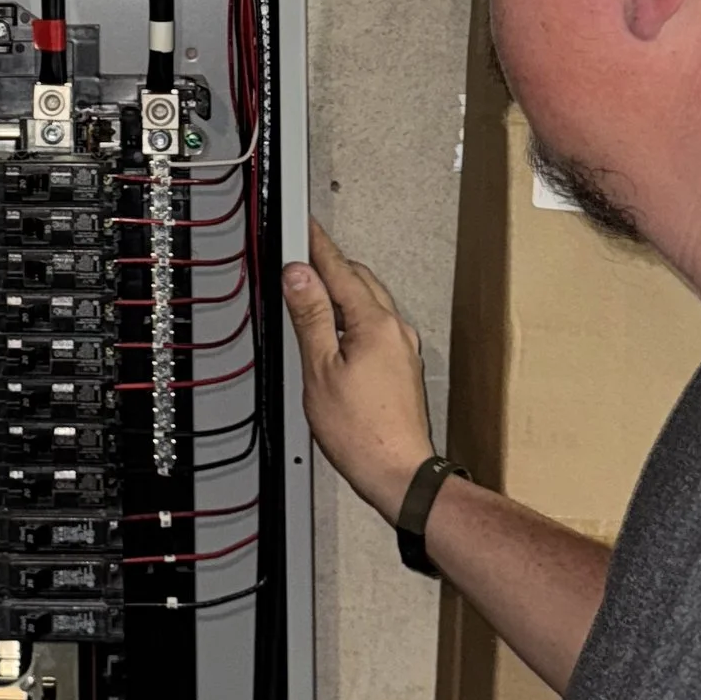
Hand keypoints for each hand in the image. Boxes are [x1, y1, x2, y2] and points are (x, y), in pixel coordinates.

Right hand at [282, 220, 433, 521]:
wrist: (398, 473)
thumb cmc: (361, 432)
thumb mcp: (320, 370)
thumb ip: (310, 317)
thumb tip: (300, 276)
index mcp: (375, 324)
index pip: (340, 270)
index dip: (317, 246)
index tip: (303, 226)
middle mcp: (395, 330)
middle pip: (358, 282)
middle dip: (329, 267)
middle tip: (299, 258)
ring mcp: (401, 349)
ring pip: (368, 304)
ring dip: (340, 293)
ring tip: (309, 296)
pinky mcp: (401, 367)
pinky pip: (375, 327)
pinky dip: (351, 318)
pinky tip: (333, 335)